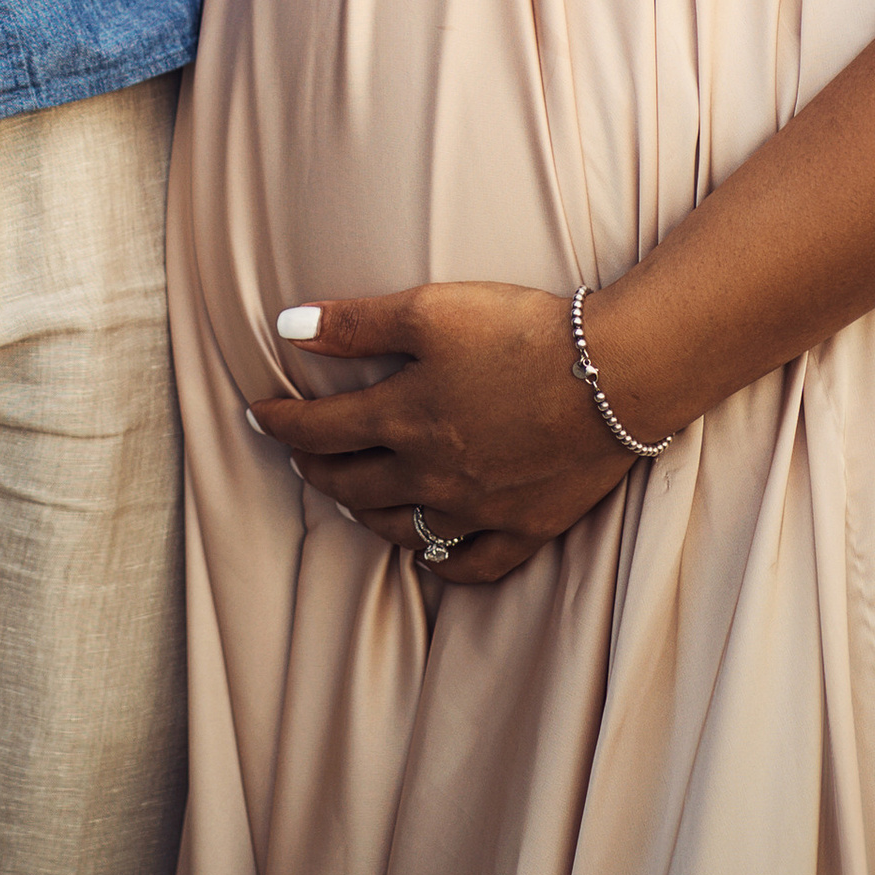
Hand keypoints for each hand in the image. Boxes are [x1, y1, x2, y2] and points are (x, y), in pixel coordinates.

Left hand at [250, 281, 637, 585]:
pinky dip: (439, 561)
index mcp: (402, 419)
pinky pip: (470, 564)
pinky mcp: (526, 528)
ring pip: (402, 529)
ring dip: (365, 513)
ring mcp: (478, 510)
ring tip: (351, 497)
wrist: (618, 374)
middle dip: (315, 468)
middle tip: (300, 455)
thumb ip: (355, 322)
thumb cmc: (523, 331)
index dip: (280, 422)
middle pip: (352, 485)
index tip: (257, 414)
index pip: (318, 430)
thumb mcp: (431, 309)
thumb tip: (286, 329)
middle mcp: (431, 475)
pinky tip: (428, 553)